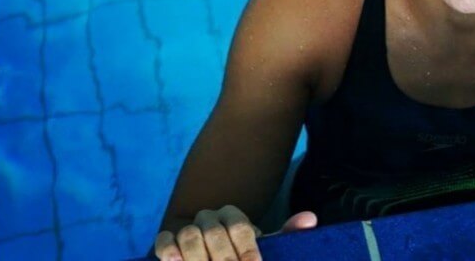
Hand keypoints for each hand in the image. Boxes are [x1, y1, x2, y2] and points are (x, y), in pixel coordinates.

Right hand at [154, 207, 318, 260]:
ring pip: (190, 234)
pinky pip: (164, 240)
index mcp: (234, 218)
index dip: (247, 249)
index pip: (240, 226)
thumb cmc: (240, 260)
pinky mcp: (167, 244)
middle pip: (215, 231)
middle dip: (224, 259)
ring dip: (198, 257)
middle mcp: (211, 219)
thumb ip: (285, 235)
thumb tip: (310, 218)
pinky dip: (169, 250)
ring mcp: (187, 229)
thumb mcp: (263, 251)